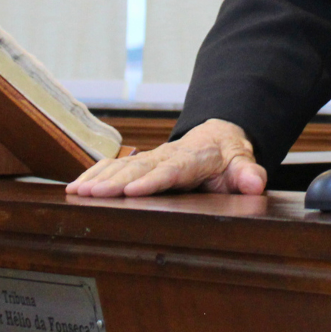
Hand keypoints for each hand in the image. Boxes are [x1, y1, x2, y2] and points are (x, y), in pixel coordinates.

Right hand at [65, 118, 267, 197]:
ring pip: (121, 166)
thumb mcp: (243, 161)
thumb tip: (255, 183)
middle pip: (138, 169)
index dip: (151, 180)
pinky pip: (113, 166)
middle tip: (90, 194)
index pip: (170, 170)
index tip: (132, 191)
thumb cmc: (228, 154)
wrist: (217, 137)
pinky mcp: (139, 163)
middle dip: (113, 182)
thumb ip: (249, 172)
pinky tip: (75, 187)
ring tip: (76, 192)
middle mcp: (166, 155)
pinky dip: (93, 175)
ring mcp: (150, 158)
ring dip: (98, 179)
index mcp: (191, 159)